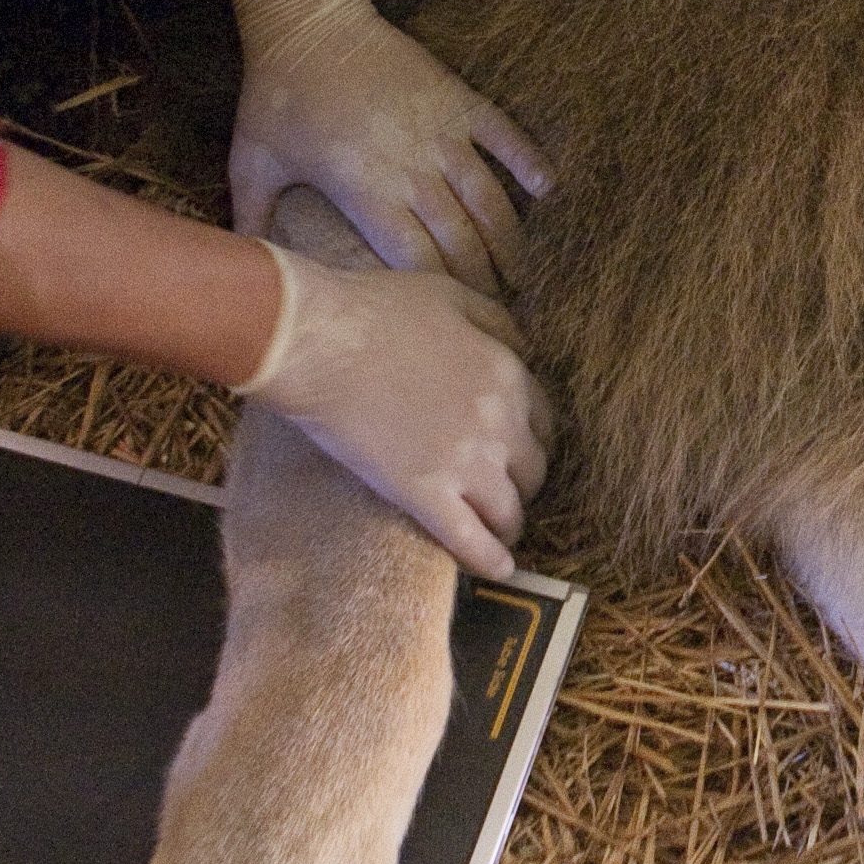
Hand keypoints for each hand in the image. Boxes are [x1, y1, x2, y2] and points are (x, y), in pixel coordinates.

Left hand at [226, 0, 552, 291]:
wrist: (311, 23)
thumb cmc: (277, 95)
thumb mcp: (251, 163)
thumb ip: (251, 221)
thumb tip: (239, 269)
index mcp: (366, 192)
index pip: (417, 262)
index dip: (440, 295)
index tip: (450, 320)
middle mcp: (413, 170)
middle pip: (462, 241)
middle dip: (483, 282)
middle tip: (497, 312)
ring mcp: (443, 134)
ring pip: (491, 201)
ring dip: (510, 241)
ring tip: (522, 274)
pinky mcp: (459, 100)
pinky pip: (507, 137)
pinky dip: (530, 163)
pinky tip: (548, 189)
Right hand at [239, 238, 552, 578]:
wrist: (319, 342)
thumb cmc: (374, 310)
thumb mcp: (452, 296)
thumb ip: (497, 323)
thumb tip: (525, 348)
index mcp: (507, 372)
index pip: (545, 422)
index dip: (532, 439)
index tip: (518, 450)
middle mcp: (500, 422)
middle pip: (533, 470)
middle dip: (522, 481)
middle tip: (504, 489)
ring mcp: (465, 463)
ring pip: (510, 510)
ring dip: (508, 522)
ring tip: (498, 529)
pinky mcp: (426, 495)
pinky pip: (473, 541)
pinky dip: (491, 559)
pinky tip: (498, 568)